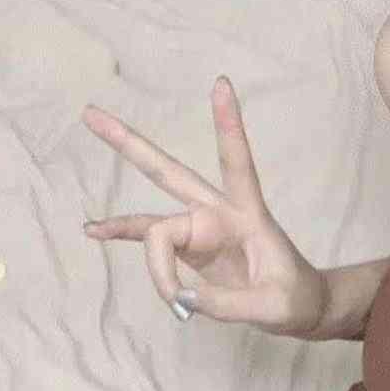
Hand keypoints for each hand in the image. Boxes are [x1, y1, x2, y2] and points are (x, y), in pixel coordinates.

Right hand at [80, 77, 326, 335]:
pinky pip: (148, 240)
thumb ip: (226, 303)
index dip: (228, 125)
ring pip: (153, 224)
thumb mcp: (273, 306)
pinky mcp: (188, 250)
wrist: (299, 306)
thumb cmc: (294, 297)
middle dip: (132, 145)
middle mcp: (218, 213)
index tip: (221, 84)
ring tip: (92, 229)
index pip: (237, 161)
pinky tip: (94, 230)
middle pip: (171, 173)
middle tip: (90, 113)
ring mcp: (199, 230)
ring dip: (122, 225)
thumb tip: (180, 297)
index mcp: (248, 213)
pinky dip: (122, 235)